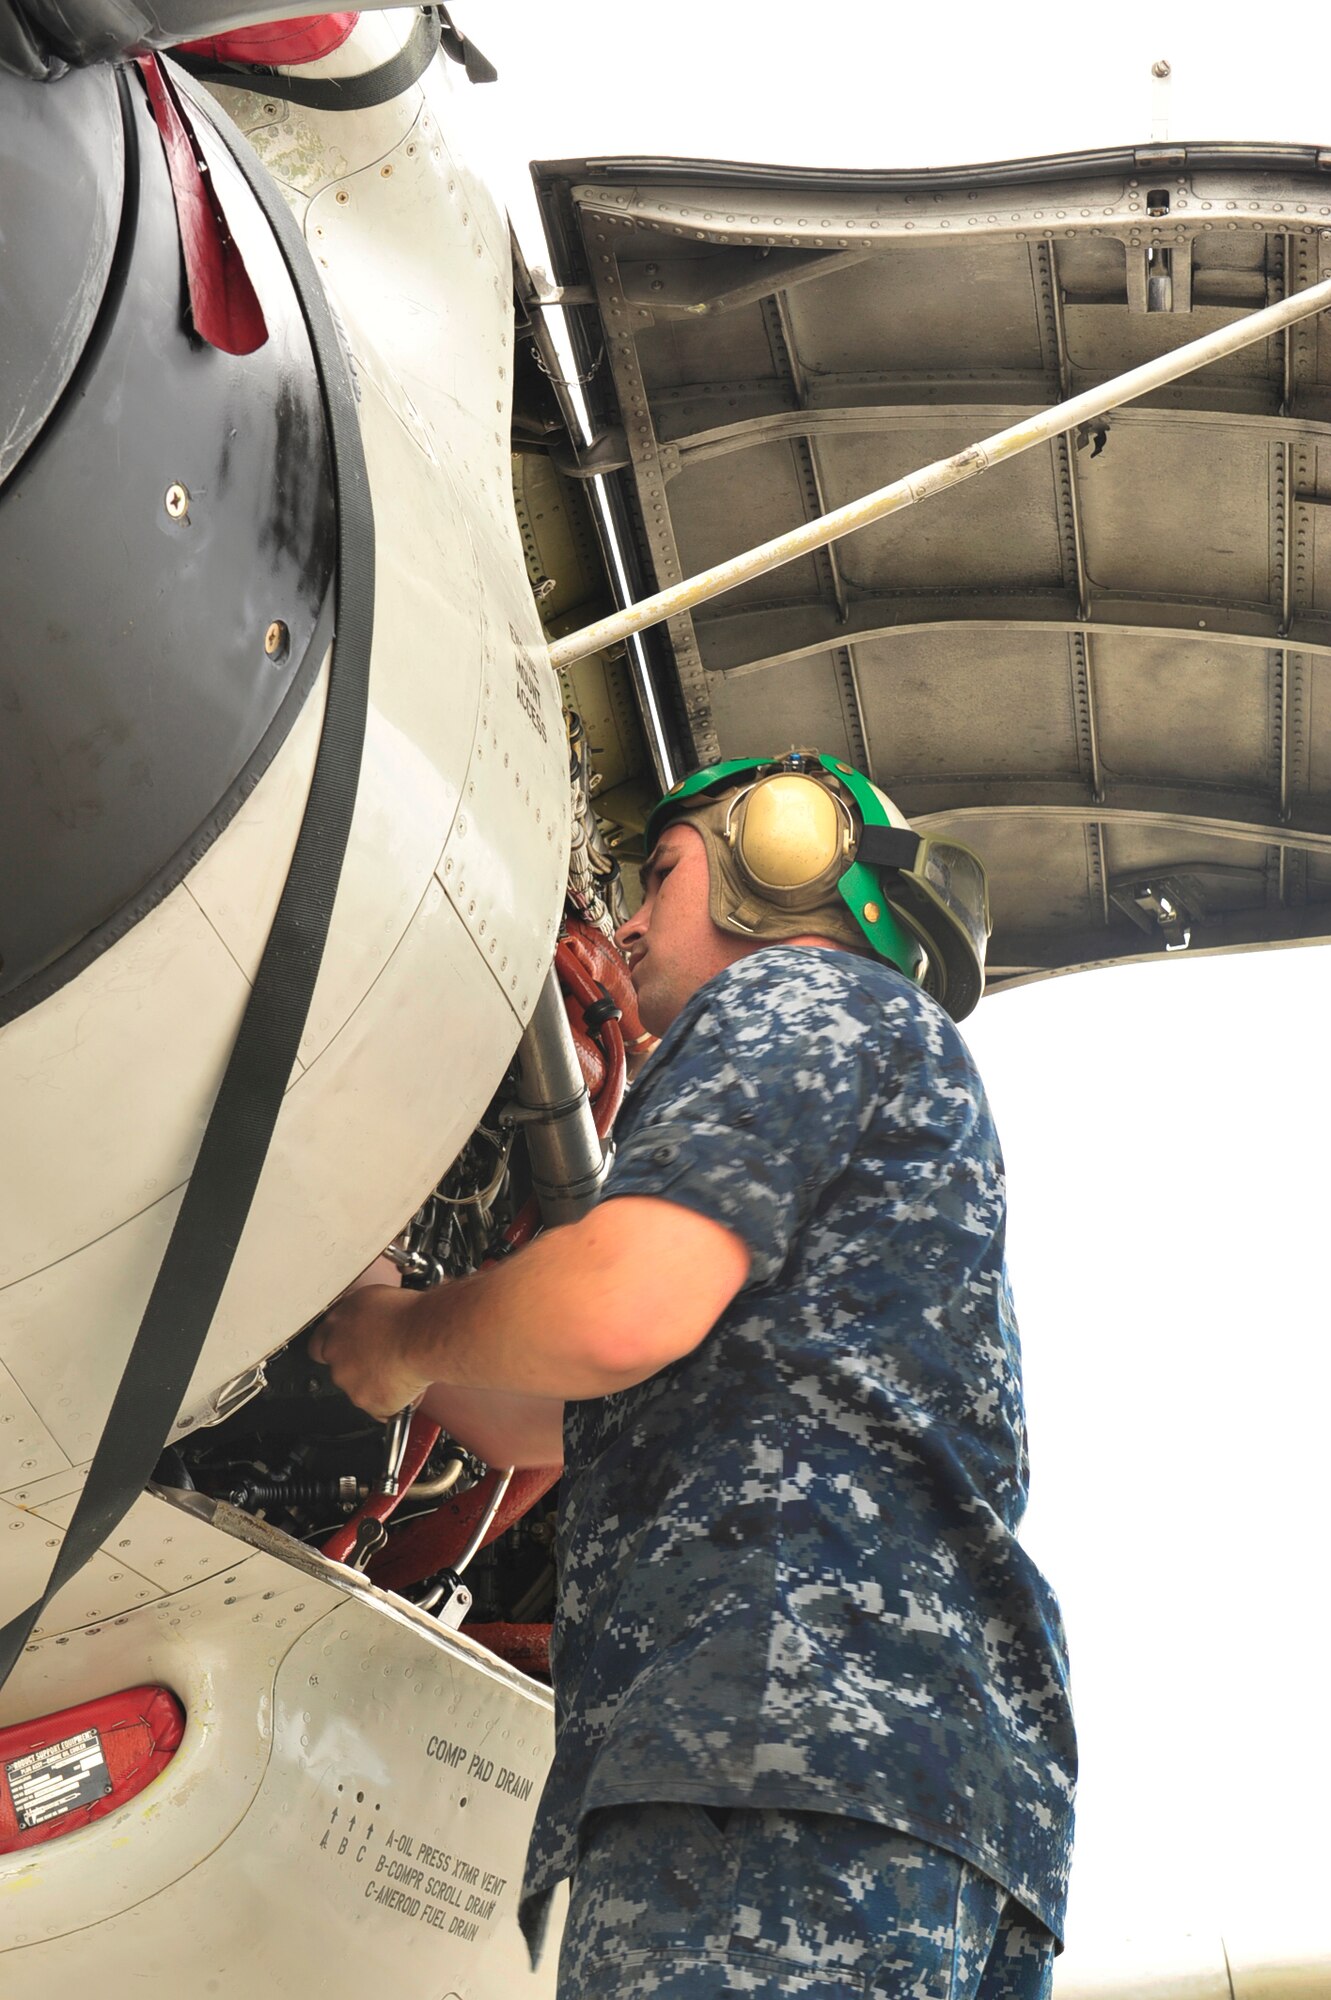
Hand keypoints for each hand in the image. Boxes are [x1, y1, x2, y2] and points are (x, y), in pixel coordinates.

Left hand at [308, 1284, 432, 1418]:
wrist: (424, 1337)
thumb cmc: (407, 1314)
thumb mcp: (373, 1298)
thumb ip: (358, 1315)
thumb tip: (362, 1319)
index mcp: (335, 1328)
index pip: (318, 1347)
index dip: (337, 1350)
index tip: (348, 1351)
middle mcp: (337, 1356)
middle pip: (341, 1369)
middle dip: (360, 1368)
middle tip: (384, 1358)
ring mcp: (350, 1382)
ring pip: (361, 1390)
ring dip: (376, 1384)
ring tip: (401, 1369)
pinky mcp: (369, 1402)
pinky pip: (380, 1408)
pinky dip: (392, 1401)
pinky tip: (407, 1385)